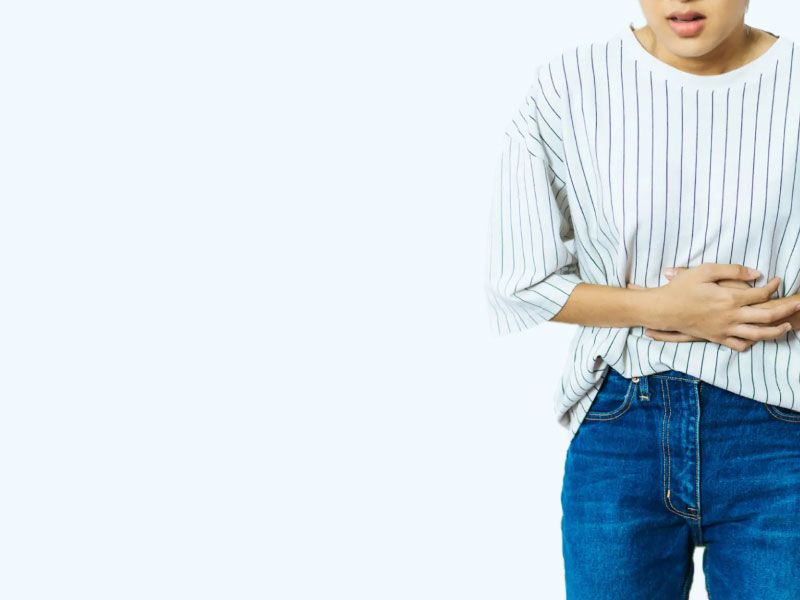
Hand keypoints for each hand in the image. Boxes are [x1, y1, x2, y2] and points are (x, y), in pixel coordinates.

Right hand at [626, 264, 799, 351]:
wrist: (662, 310)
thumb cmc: (681, 288)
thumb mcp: (705, 270)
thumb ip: (732, 270)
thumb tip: (756, 274)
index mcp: (729, 298)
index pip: (760, 294)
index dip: (773, 286)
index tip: (778, 280)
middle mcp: (731, 316)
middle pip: (767, 316)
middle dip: (786, 309)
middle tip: (799, 303)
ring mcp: (724, 329)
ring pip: (758, 334)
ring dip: (776, 331)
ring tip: (786, 326)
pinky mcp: (716, 338)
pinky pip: (739, 345)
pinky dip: (751, 343)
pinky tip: (756, 337)